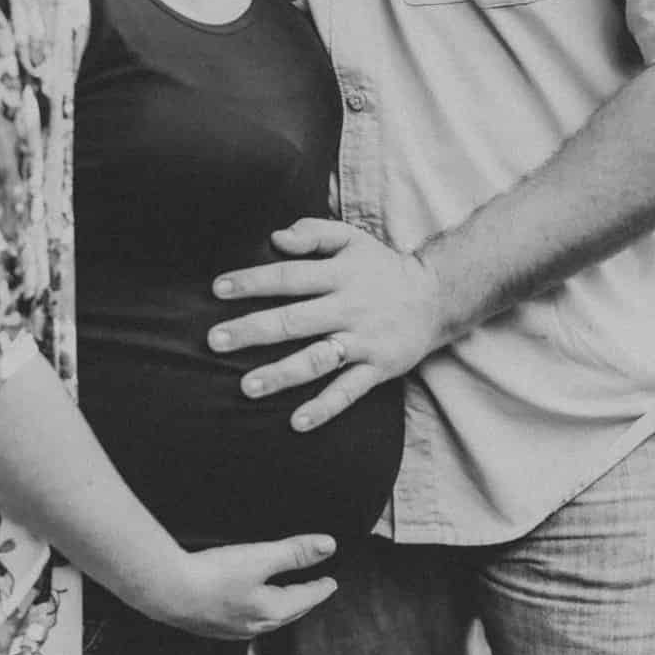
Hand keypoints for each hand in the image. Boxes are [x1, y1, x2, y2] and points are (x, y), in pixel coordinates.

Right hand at [136, 534, 338, 640]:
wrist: (165, 591)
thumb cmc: (211, 574)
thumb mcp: (258, 557)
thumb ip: (294, 551)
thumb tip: (328, 546)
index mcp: (271, 611)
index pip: (304, 598)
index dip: (319, 588)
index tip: (330, 583)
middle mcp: (254, 626)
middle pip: (287, 613)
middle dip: (301, 601)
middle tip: (311, 591)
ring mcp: (230, 629)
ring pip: (264, 620)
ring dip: (277, 609)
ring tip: (281, 599)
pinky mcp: (209, 626)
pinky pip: (242, 620)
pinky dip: (252, 612)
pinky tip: (243, 607)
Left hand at [209, 218, 449, 431]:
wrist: (438, 297)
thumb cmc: (379, 268)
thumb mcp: (350, 239)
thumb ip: (312, 233)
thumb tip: (275, 237)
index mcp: (339, 275)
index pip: (289, 277)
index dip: (253, 282)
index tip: (217, 289)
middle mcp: (349, 308)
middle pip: (295, 320)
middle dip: (253, 331)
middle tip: (215, 341)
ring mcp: (364, 341)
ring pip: (317, 360)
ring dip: (282, 374)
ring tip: (247, 386)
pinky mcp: (379, 368)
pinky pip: (349, 391)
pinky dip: (324, 407)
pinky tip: (297, 422)